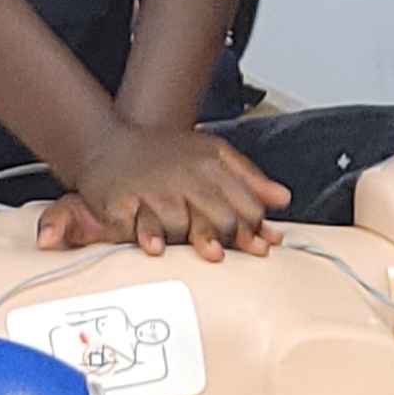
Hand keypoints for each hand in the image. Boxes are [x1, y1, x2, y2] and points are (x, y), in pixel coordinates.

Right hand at [41, 124, 290, 258]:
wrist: (110, 142)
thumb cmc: (166, 153)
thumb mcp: (212, 153)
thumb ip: (249, 177)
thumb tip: (283, 199)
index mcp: (211, 165)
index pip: (246, 205)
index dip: (255, 228)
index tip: (258, 243)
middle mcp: (185, 177)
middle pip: (221, 219)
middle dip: (231, 240)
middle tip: (233, 252)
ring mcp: (154, 190)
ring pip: (184, 225)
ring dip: (192, 242)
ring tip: (201, 251)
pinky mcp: (123, 201)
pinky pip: (141, 225)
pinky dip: (150, 237)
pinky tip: (158, 248)